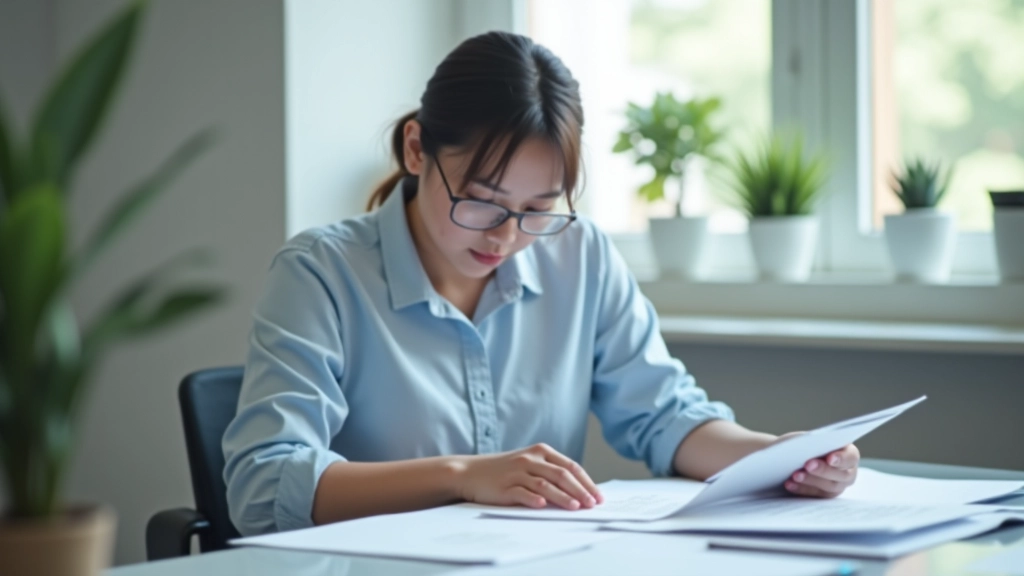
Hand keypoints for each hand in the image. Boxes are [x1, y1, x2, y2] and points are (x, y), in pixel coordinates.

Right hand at [453, 443, 603, 509]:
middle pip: (561, 474)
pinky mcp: (504, 486)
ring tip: (576, 507)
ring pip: (545, 484)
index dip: (586, 482)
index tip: (598, 496)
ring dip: (562, 496)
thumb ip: (551, 472)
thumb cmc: (504, 470)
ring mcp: (517, 472)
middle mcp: (530, 459)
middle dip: (580, 490)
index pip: (570, 466)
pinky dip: (533, 498)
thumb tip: (579, 490)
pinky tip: (543, 505)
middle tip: (593, 504)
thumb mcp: (529, 464)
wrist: (471, 472)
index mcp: (540, 451)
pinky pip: (522, 492)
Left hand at [775, 432, 859, 497]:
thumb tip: (812, 443)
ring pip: (828, 487)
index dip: (841, 458)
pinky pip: (815, 495)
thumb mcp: (810, 439)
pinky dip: (801, 489)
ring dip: (810, 480)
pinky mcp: (825, 496)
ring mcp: (838, 486)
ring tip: (795, 475)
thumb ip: (816, 441)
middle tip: (808, 465)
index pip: (851, 457)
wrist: (793, 456)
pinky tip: (789, 484)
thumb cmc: (806, 443)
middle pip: (841, 474)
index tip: (829, 458)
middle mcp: (848, 471)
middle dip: (823, 470)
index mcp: (849, 453)